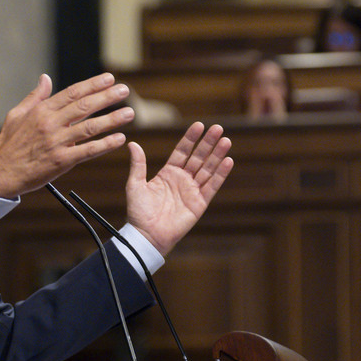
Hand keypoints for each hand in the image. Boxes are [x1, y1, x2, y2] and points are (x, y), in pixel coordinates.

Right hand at [0, 73, 134, 198]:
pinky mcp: (61, 161)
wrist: (0, 173)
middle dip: (107, 97)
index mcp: (41, 111)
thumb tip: (45, 78)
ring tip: (129, 113)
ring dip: (112, 119)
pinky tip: (119, 139)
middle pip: (84, 106)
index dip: (93, 85)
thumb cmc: (8, 144)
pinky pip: (88, 151)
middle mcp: (51, 124)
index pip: (72, 93)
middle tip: (125, 91)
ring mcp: (57, 143)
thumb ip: (35, 97)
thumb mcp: (17, 115)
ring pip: (90, 127)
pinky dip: (105, 144)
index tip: (109, 79)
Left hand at [126, 122, 232, 254]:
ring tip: (226, 140)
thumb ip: (138, 164)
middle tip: (218, 128)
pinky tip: (228, 161)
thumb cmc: (139, 212)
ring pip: (208, 169)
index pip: (182, 151)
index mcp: (168, 173)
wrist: (146, 235)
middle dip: (208, 143)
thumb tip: (132, 144)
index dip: (191, 139)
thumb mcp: (135, 185)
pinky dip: (220, 174)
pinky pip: (212, 186)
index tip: (199, 125)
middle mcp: (182, 180)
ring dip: (217, 155)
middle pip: (198, 157)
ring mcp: (192, 191)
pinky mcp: (200, 203)